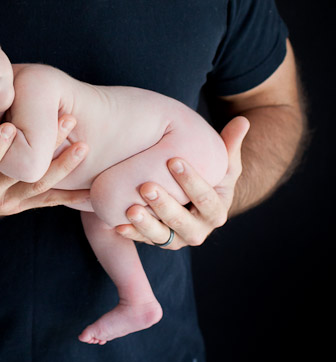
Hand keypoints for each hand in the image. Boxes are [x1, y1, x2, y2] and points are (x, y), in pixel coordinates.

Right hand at [0, 114, 89, 230]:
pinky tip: (93, 193)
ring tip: (84, 146)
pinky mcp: (17, 207)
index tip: (11, 127)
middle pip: (20, 170)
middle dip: (45, 147)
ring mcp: (6, 202)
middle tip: (67, 121)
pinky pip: (47, 203)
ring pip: (39, 186)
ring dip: (64, 167)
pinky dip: (70, 198)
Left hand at [115, 117, 249, 248]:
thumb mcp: (222, 163)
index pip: (206, 198)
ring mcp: (178, 238)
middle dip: (164, 205)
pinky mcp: (158, 240)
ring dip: (146, 224)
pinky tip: (117, 224)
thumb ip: (231, 144)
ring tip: (131, 209)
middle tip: (147, 187)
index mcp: (217, 211)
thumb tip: (242, 120)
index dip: (192, 181)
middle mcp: (199, 229)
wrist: (197, 201)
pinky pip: (144, 240)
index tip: (174, 161)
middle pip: (182, 220)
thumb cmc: (210, 174)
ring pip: (162, 236)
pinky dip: (131, 234)